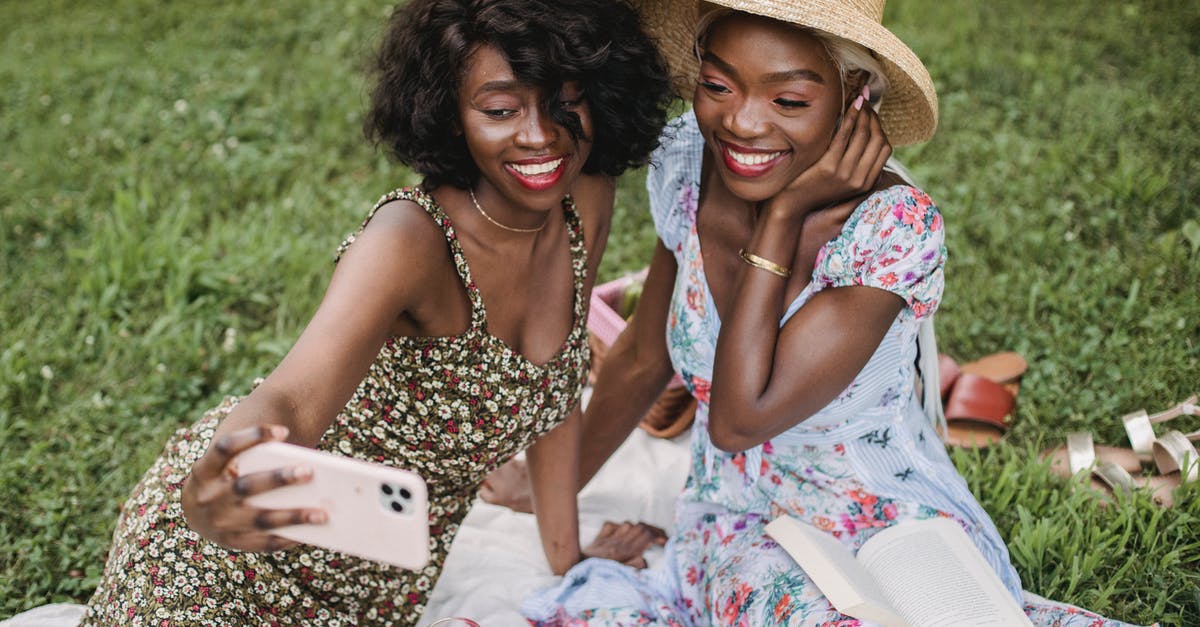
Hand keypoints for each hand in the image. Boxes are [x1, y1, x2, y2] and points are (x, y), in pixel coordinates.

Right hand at [181, 424, 326, 551]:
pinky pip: (263, 543)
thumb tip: (302, 464)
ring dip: (293, 516)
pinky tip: (310, 533)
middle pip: (247, 486)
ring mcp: (219, 523)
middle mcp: (209, 497)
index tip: (284, 430)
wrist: (192, 513)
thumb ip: (251, 458)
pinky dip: (287, 538)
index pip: (225, 447)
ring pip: (260, 519)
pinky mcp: (231, 543)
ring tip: (323, 513)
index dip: (253, 437)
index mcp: (205, 470)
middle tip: (310, 471)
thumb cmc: (222, 479)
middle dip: (279, 479)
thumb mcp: (223, 464)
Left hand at [581, 521, 667, 567]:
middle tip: (662, 535)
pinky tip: (623, 532)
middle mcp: (619, 540)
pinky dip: (620, 527)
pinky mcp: (601, 535)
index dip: (659, 536)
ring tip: (648, 533)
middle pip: (641, 527)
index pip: (647, 536)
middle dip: (654, 530)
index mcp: (626, 550)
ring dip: (640, 528)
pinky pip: (613, 525)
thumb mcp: (620, 572)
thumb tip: (644, 560)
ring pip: (629, 525)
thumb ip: (634, 565)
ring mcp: (610, 535)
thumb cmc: (600, 572)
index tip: (666, 541)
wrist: (577, 566)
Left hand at [768, 90, 892, 217]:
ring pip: (862, 135)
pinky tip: (848, 105)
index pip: (885, 148)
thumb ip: (856, 162)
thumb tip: (867, 131)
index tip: (872, 113)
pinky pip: (843, 136)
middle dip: (873, 116)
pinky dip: (849, 117)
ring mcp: (844, 174)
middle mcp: (859, 179)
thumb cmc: (816, 185)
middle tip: (865, 101)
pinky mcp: (829, 167)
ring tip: (857, 99)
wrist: (792, 204)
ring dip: (862, 113)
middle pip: (877, 139)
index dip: (880, 127)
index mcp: (866, 182)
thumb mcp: (842, 178)